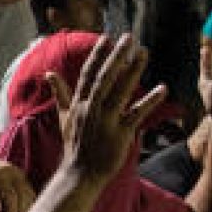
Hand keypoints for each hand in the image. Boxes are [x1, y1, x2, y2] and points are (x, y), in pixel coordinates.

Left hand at [0, 156, 36, 211]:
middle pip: (23, 195)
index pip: (11, 195)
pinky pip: (30, 192)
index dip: (11, 211)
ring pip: (29, 194)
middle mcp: (13, 172)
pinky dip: (30, 204)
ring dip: (28, 209)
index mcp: (0, 173)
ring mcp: (20, 173)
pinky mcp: (23, 177)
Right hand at [48, 35, 166, 182]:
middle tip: (129, 37)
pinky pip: (136, 113)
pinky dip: (149, 101)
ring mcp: (105, 121)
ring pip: (119, 91)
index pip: (88, 74)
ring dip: (133, 70)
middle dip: (117, 56)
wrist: (79, 174)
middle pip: (104, 77)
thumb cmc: (74, 145)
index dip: (97, 55)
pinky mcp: (120, 134)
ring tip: (144, 52)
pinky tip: (162, 88)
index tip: (107, 37)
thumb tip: (49, 74)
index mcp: (79, 104)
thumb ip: (60, 93)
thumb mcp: (64, 117)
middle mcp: (91, 109)